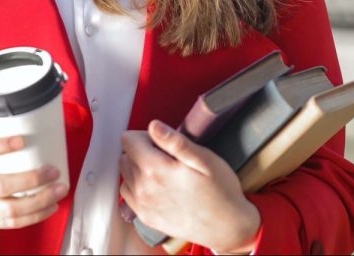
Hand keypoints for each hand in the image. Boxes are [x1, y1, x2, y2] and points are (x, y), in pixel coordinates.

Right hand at [0, 135, 68, 231]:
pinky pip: (13, 223)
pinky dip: (35, 216)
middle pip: (0, 185)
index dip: (0, 145)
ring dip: (40, 201)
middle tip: (53, 171)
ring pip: (10, 209)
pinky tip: (50, 206)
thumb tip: (27, 129)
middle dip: (31, 179)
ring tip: (58, 191)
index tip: (22, 140)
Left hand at [119, 121, 260, 253]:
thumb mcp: (205, 159)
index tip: (162, 143)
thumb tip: (154, 126)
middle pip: (125, 156)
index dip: (145, 136)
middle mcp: (144, 189)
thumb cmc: (221, 192)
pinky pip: (128, 194)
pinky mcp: (145, 217)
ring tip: (164, 173)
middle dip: (142, 151)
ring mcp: (142, 205)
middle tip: (167, 157)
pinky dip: (138, 186)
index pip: (128, 140)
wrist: (227, 227)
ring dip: (139, 169)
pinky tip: (158, 187)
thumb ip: (175, 141)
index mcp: (156, 170)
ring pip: (126, 174)